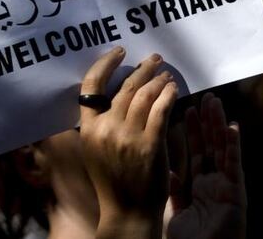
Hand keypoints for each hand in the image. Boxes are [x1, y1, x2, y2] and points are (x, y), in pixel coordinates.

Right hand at [78, 47, 177, 238]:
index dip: (105, 64)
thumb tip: (112, 95)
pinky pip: (160, 110)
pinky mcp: (150, 145)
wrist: (127, 211)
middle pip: (124, 87)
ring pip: (144, 95)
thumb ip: (99, 124)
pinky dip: (168, 95)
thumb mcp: (95, 150)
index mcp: (89, 129)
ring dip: (157, 80)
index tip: (119, 51)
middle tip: (154, 58)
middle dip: (142, 69)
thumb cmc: (113, 181)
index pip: (91, 86)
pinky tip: (173, 89)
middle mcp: (106, 129)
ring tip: (165, 74)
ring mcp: (128, 137)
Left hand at [167, 93, 246, 238]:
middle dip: (207, 122)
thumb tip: (169, 171)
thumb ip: (176, 192)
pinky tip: (232, 126)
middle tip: (204, 97)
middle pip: (211, 146)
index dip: (192, 132)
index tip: (187, 110)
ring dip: (219, 125)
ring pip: (222, 150)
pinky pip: (233, 165)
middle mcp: (215, 184)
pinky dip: (233, 146)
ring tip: (215, 102)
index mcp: (200, 188)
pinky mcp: (236, 193)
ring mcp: (226, 187)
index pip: (196, 153)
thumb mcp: (176, 212)